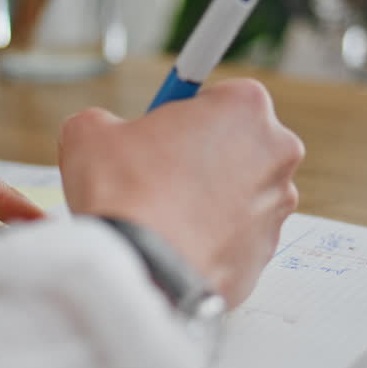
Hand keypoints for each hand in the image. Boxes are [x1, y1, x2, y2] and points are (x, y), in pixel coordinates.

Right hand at [58, 79, 303, 306]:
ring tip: (162, 214)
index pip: (220, 98)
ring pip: (240, 195)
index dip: (184, 117)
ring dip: (209, 200)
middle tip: (158, 174)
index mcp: (245, 108)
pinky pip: (236, 238)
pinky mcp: (266, 254)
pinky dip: (211, 240)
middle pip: (237, 145)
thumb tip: (99, 132)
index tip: (164, 132)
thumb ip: (105, 121)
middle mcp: (276, 154)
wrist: (140, 270)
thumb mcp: (90, 133)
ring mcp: (275, 208)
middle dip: (203, 158)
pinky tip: (174, 243)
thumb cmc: (125, 195)